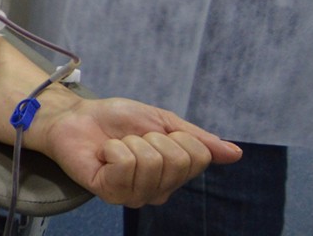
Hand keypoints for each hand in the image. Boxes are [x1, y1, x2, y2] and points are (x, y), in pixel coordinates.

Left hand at [32, 96, 242, 206]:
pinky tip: (104, 153)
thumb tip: (235, 153)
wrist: (77, 116)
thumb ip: (197, 139)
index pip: (200, 156)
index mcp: (175, 175)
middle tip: (131, 138)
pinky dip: (113, 148)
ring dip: (130, 142)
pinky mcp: (109, 193)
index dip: (177, 135)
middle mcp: (158, 191)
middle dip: (152, 138)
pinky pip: (125, 164)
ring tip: (116, 145)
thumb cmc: (117, 120)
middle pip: (177, 160)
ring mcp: (134, 195)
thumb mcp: (163, 121)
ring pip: (152, 162)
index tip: (154, 133)